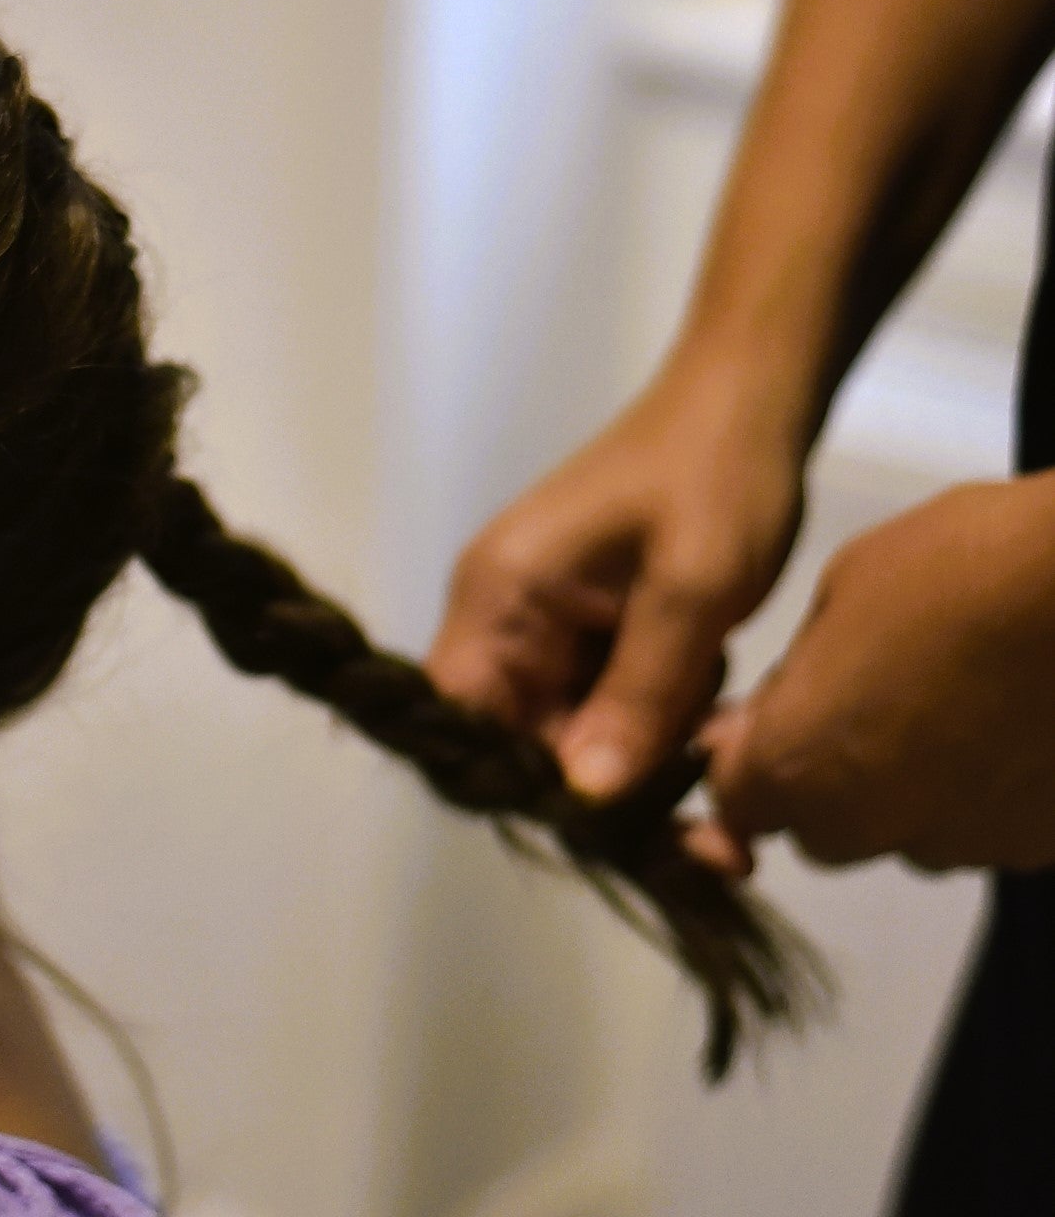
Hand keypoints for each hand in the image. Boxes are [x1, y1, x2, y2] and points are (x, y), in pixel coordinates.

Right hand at [428, 358, 805, 797]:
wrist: (754, 395)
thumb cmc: (717, 473)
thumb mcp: (692, 588)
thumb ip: (639, 695)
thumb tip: (586, 800)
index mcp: (498, 596)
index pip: (462, 724)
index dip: (525, 786)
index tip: (614, 820)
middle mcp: (502, 617)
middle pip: (522, 742)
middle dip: (609, 777)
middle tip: (704, 801)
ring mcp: (546, 624)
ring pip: (574, 734)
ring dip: (646, 749)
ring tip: (723, 725)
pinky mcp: (590, 629)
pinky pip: (607, 705)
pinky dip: (663, 718)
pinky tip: (718, 697)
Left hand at [704, 475, 1054, 871]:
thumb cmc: (965, 566)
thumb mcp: (843, 591)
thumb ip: (796, 677)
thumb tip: (781, 711)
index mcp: (797, 768)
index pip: (739, 801)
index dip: (754, 758)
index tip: (781, 718)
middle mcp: (870, 827)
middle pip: (823, 827)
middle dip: (834, 777)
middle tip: (879, 699)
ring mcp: (960, 844)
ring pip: (911, 830)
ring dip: (918, 786)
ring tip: (964, 702)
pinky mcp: (1036, 847)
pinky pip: (989, 827)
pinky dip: (992, 790)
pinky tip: (1015, 724)